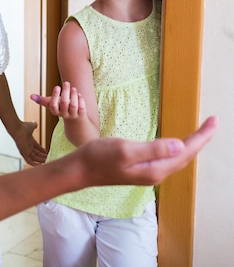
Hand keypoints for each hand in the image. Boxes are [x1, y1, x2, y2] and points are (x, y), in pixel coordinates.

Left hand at [12, 121, 47, 165]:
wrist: (17, 128)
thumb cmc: (23, 127)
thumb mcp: (31, 126)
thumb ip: (34, 125)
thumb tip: (35, 123)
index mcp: (29, 141)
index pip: (36, 147)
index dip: (42, 150)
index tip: (47, 152)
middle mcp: (27, 147)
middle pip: (36, 153)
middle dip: (43, 156)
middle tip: (50, 158)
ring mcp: (26, 150)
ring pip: (34, 158)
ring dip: (41, 160)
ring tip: (48, 161)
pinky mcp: (24, 154)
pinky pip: (29, 161)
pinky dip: (35, 164)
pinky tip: (41, 165)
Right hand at [30, 81, 86, 120]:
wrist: (74, 120)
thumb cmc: (61, 108)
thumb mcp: (51, 104)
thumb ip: (41, 100)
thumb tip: (30, 96)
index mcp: (55, 111)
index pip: (53, 105)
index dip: (55, 96)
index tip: (57, 86)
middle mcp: (64, 114)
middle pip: (64, 103)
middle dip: (65, 91)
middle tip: (66, 83)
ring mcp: (73, 114)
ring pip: (73, 105)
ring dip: (73, 94)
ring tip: (73, 88)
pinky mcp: (81, 114)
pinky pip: (82, 107)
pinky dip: (81, 99)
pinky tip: (79, 94)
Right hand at [75, 116, 218, 186]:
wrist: (80, 170)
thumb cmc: (98, 158)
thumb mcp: (125, 150)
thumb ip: (153, 149)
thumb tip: (181, 145)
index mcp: (155, 169)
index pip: (186, 151)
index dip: (202, 136)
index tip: (214, 121)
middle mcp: (155, 174)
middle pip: (186, 156)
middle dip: (201, 140)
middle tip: (212, 122)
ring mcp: (148, 173)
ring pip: (177, 159)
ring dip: (191, 145)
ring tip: (201, 132)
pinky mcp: (140, 169)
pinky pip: (167, 159)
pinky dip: (177, 149)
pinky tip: (176, 145)